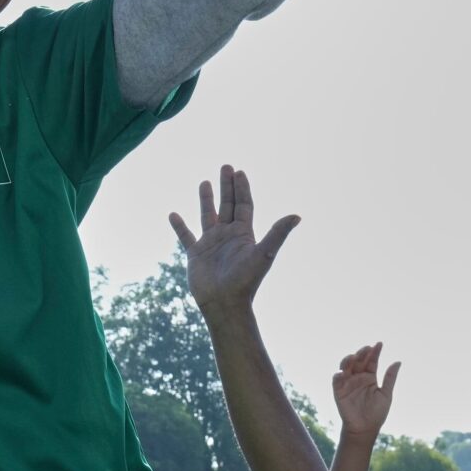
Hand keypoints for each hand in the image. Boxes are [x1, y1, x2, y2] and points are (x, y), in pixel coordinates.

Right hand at [170, 166, 299, 313]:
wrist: (225, 303)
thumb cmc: (246, 281)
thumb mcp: (264, 254)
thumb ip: (278, 234)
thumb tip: (297, 216)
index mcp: (244, 234)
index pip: (244, 205)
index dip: (242, 189)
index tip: (239, 172)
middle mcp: (228, 235)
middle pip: (228, 205)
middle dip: (227, 186)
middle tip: (226, 167)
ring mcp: (211, 244)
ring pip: (208, 215)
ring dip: (206, 199)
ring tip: (204, 182)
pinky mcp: (195, 254)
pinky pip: (186, 236)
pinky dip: (179, 225)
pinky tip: (173, 214)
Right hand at [331, 343, 400, 439]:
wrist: (365, 428)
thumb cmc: (377, 413)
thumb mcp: (386, 394)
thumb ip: (390, 378)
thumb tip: (398, 361)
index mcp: (370, 377)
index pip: (372, 361)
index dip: (375, 352)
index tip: (379, 344)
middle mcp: (358, 378)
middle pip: (359, 361)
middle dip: (362, 353)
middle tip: (367, 348)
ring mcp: (348, 383)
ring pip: (346, 366)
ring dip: (349, 360)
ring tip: (355, 357)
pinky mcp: (339, 390)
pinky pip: (336, 380)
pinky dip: (338, 374)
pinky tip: (343, 371)